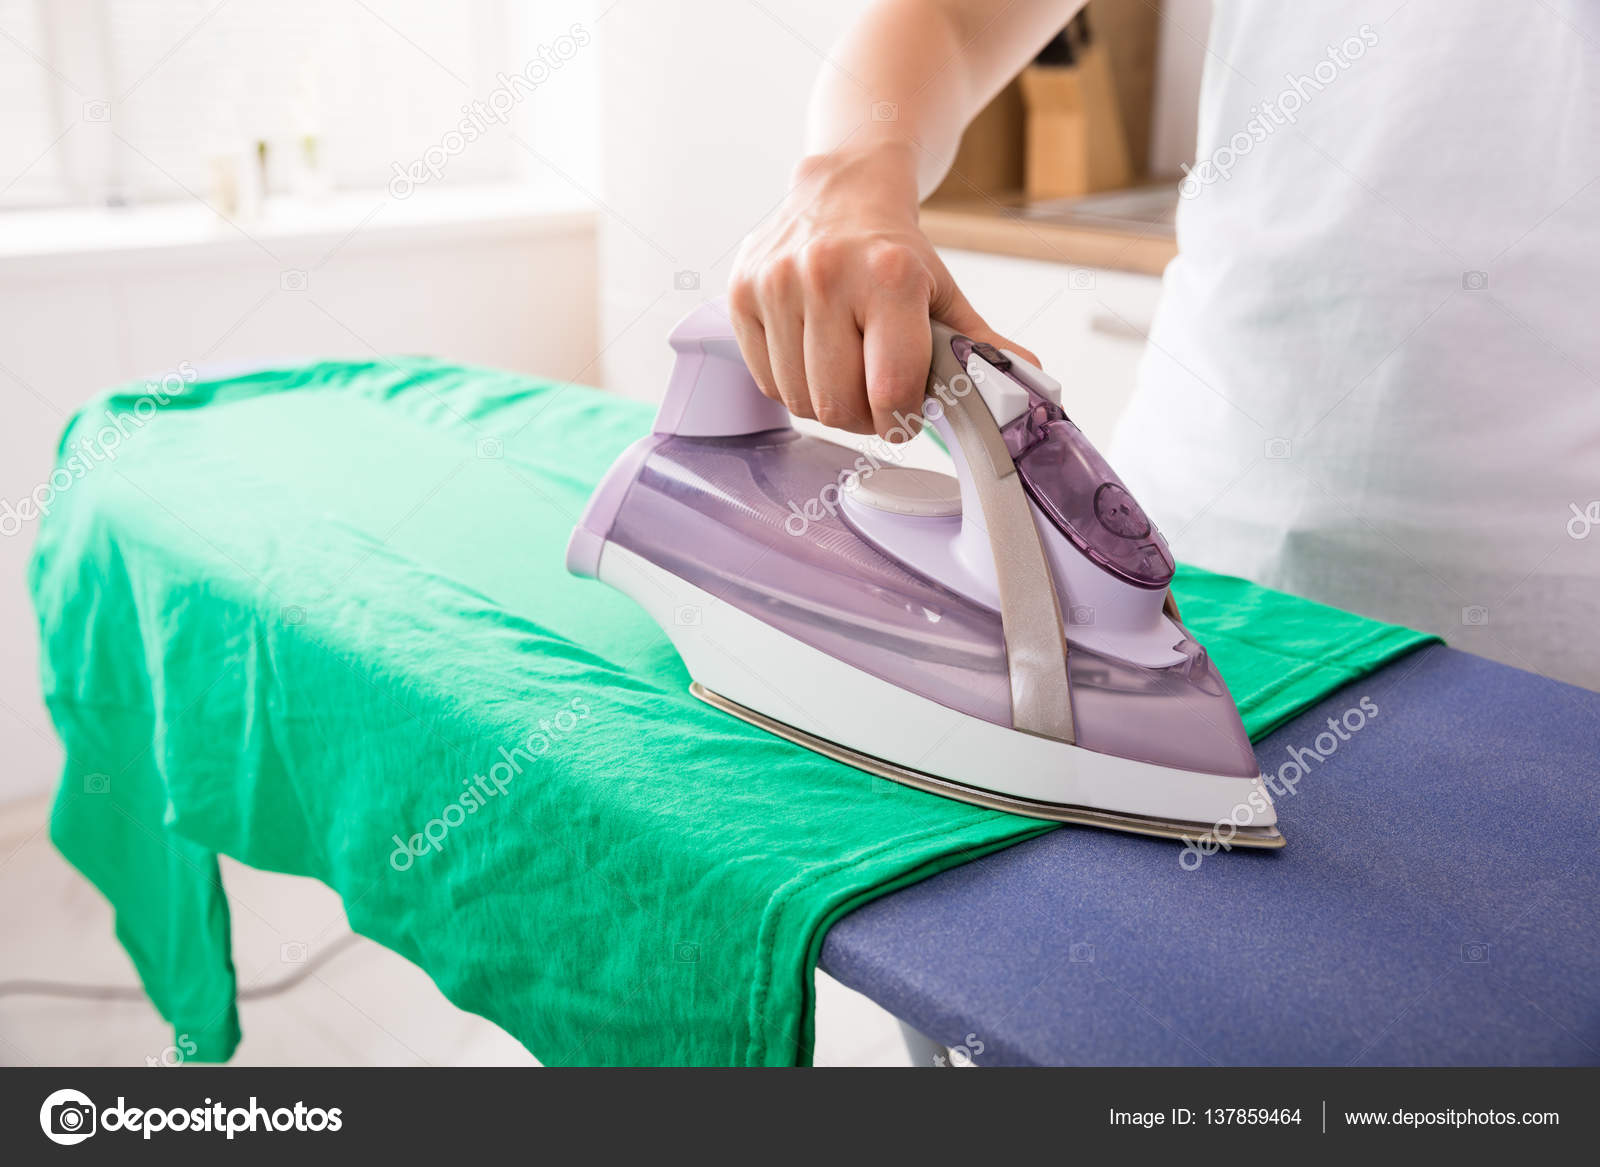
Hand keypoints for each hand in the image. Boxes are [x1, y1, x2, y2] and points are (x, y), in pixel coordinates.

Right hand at [727, 142, 1038, 438]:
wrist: (840, 191)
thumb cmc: (893, 251)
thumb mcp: (944, 292)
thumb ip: (980, 346)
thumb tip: (1027, 381)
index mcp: (889, 275)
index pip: (890, 388)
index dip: (900, 418)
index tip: (905, 414)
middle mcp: (825, 275)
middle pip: (837, 404)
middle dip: (863, 417)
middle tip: (876, 398)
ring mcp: (776, 283)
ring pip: (797, 399)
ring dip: (825, 403)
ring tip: (845, 373)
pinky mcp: (741, 294)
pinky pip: (764, 380)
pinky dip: (791, 382)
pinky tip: (812, 355)